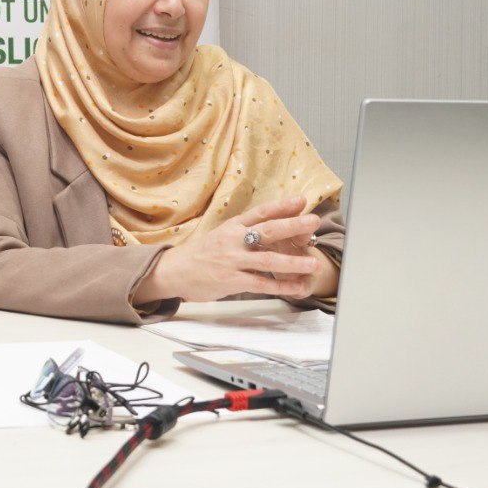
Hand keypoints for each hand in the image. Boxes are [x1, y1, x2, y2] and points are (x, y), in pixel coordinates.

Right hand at [133, 196, 326, 304]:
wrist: (174, 271)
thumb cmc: (201, 254)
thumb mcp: (222, 235)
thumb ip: (246, 231)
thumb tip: (274, 225)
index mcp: (232, 226)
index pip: (260, 213)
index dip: (281, 206)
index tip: (301, 200)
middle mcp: (233, 241)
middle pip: (267, 231)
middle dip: (292, 226)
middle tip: (313, 221)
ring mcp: (232, 261)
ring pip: (267, 260)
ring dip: (292, 262)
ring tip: (313, 263)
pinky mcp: (231, 281)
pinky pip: (260, 284)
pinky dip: (280, 286)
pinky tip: (296, 287)